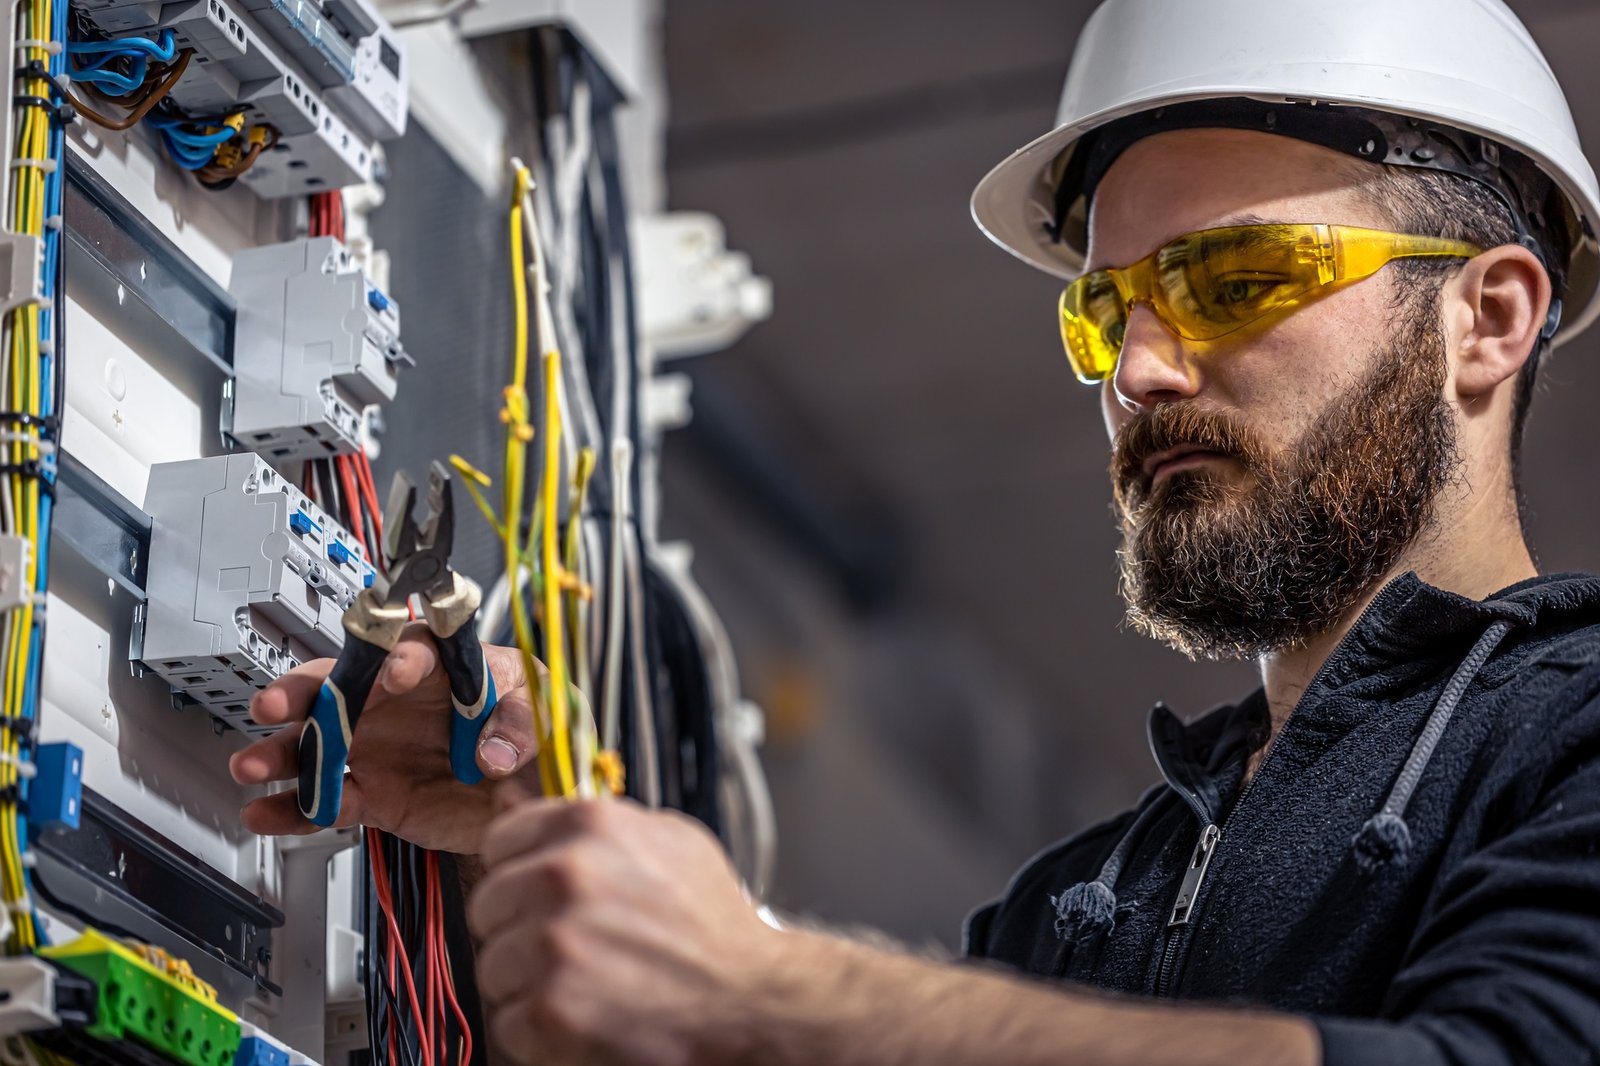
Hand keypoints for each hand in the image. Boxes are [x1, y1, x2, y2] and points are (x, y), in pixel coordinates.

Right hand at [229, 625, 543, 853]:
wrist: (534, 795)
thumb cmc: (537, 732)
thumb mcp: (546, 713)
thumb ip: (520, 724)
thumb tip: (493, 750)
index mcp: (443, 667)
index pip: (413, 649)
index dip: (400, 657)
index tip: (395, 672)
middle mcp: (399, 702)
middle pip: (341, 686)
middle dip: (303, 693)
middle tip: (275, 703)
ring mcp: (381, 748)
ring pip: (320, 744)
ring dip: (282, 754)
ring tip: (251, 765)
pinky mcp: (376, 794)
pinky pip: (329, 800)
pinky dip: (295, 809)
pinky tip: (265, 812)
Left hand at [468, 786, 781, 1065]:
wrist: (750, 998)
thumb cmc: (712, 922)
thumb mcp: (668, 840)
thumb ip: (594, 820)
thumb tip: (516, 798)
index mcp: (590, 825)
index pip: (500, 839)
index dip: (518, 870)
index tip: (537, 892)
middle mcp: (566, 876)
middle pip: (487, 904)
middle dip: (519, 928)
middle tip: (568, 946)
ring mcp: (555, 943)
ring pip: (492, 965)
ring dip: (527, 982)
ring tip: (583, 983)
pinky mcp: (552, 1008)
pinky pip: (507, 1021)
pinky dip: (539, 1030)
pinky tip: (585, 1015)